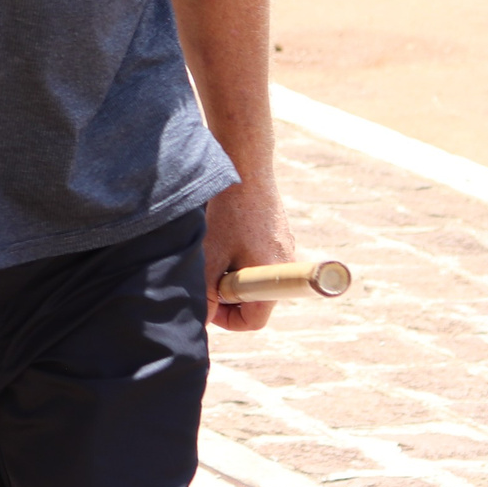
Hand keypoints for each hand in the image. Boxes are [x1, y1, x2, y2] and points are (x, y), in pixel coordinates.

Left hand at [200, 179, 295, 332]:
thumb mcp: (212, 255)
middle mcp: (285, 265)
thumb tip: (202, 318)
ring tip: (212, 248)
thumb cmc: (229, 213)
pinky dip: (235, 252)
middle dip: (226, 292)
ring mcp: (282, 247)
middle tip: (205, 273)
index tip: (207, 302)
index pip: (255, 320)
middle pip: (253, 299)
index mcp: (274, 278)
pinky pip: (255, 254)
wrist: (245, 166)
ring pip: (252, 275)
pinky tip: (222, 230)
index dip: (227, 319)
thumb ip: (207, 291)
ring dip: (228, 270)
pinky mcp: (276, 231)